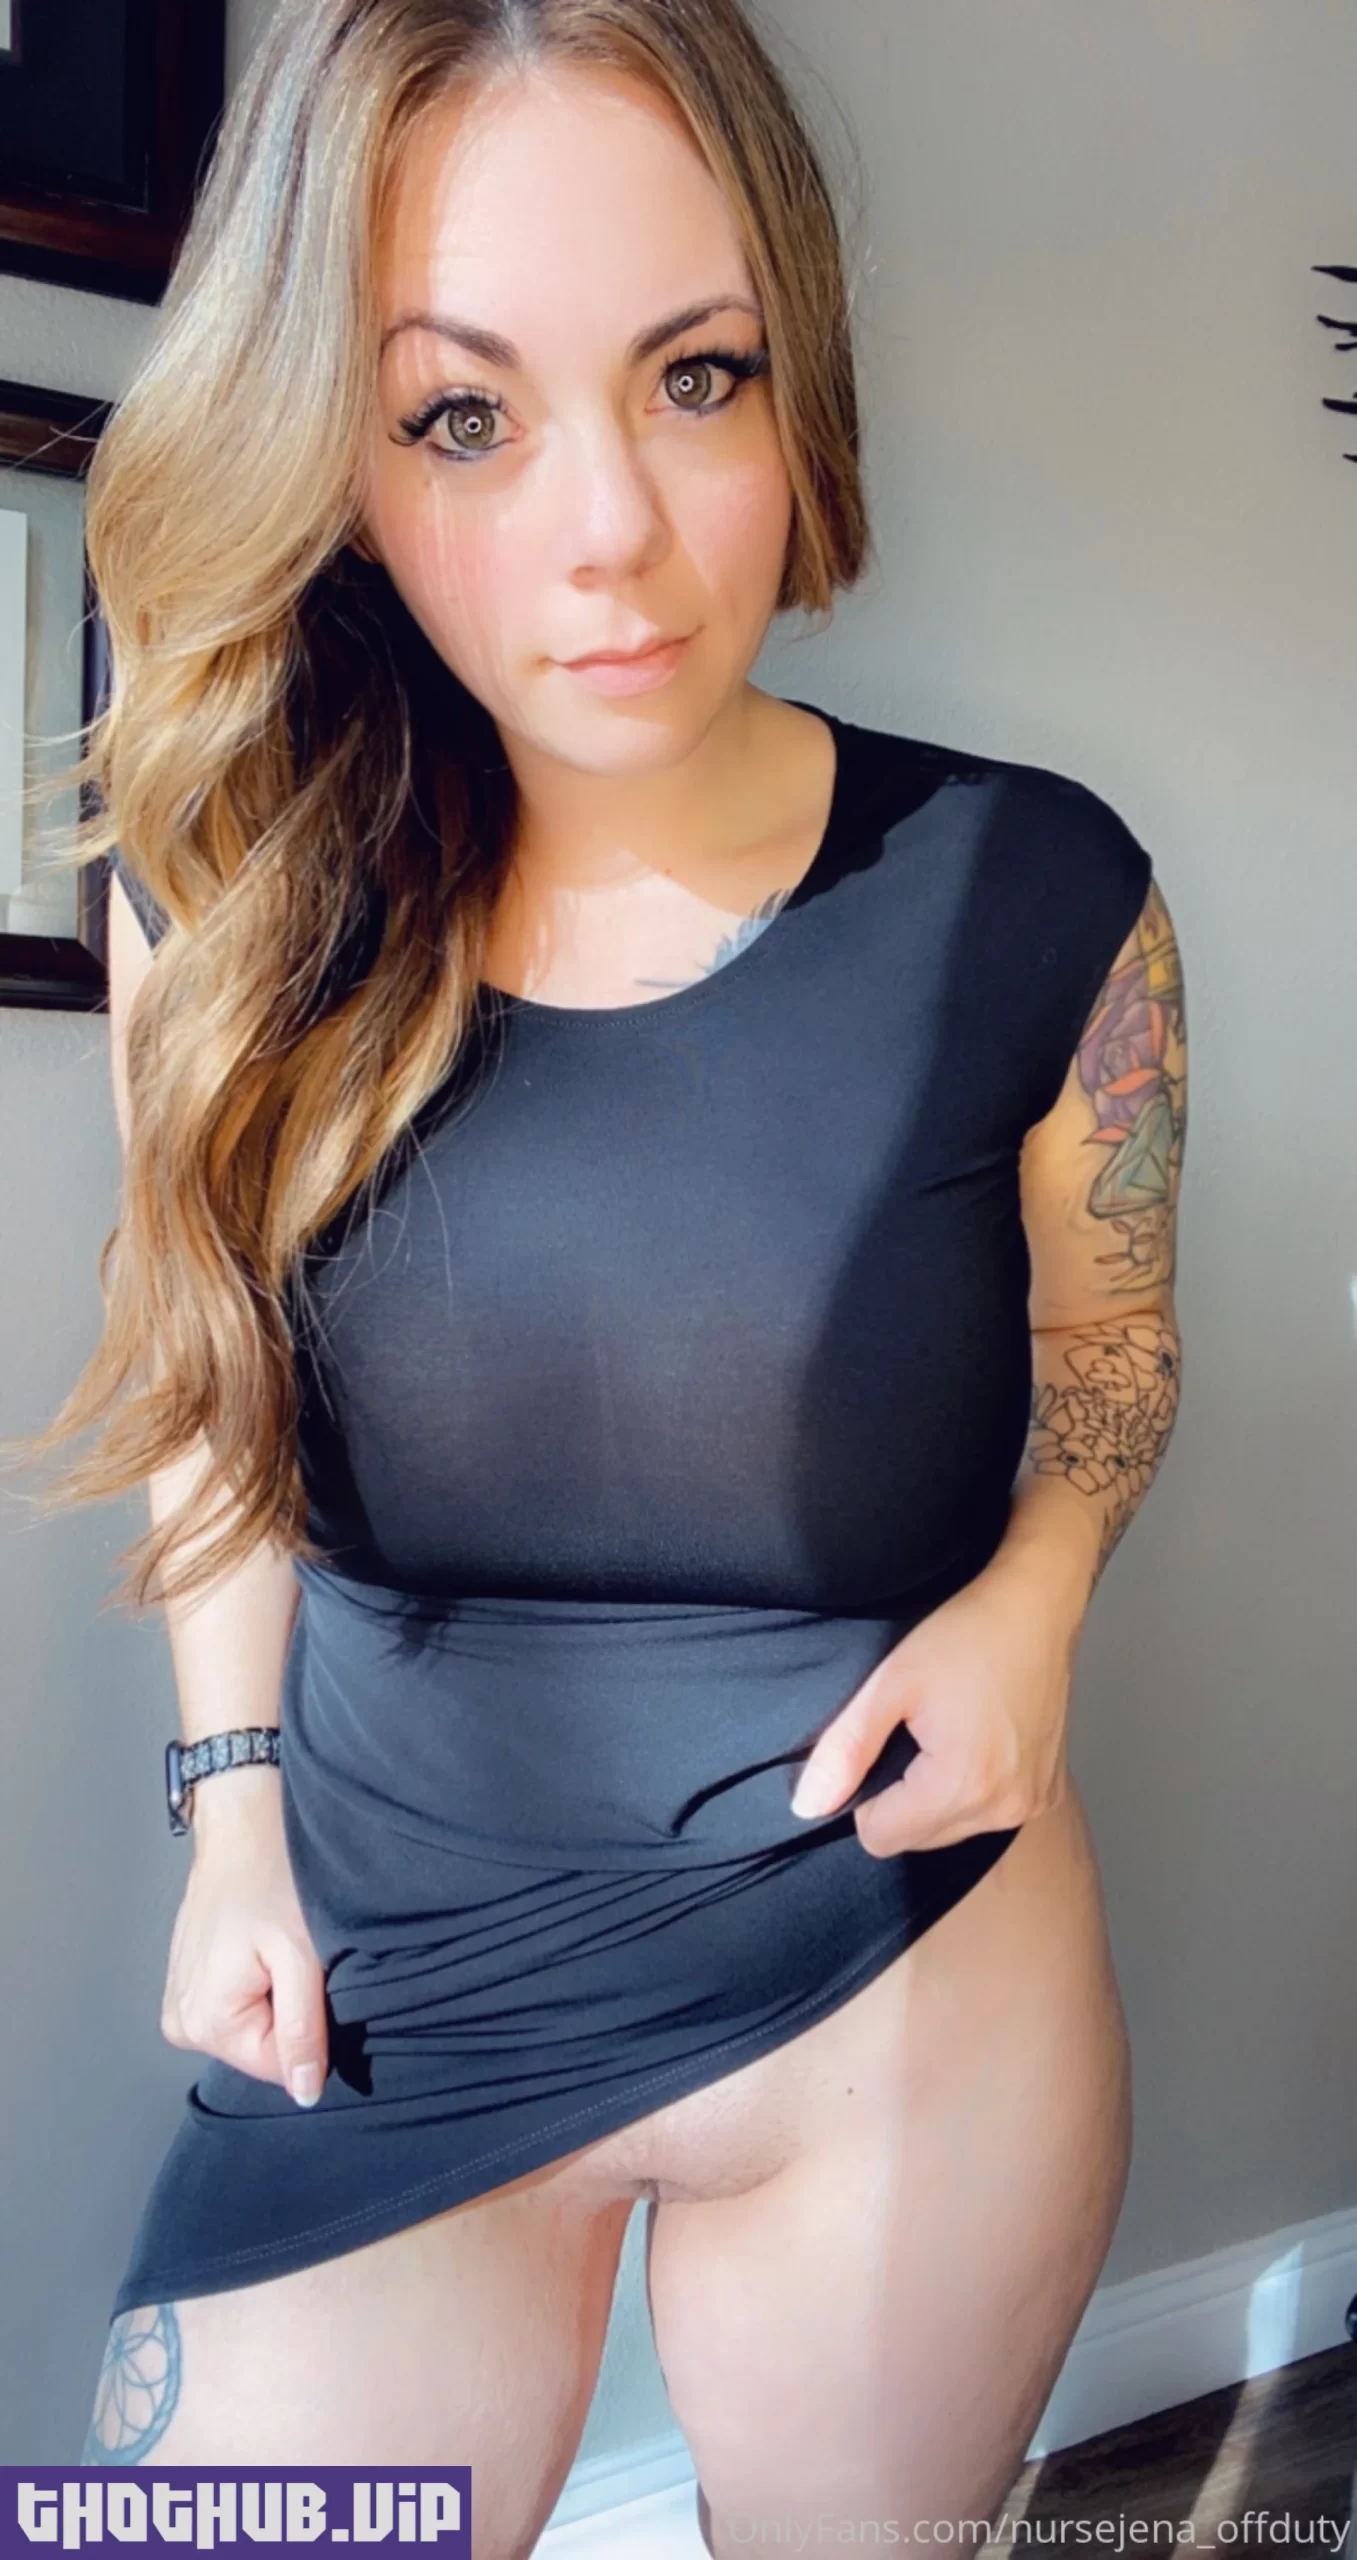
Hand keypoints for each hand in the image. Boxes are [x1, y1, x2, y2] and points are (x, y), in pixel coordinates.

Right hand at [160, 1778, 329, 2106]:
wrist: (242, 1823)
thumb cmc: (271, 1875)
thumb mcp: (301, 1955)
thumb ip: (302, 2030)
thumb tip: (305, 2092)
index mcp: (205, 2021)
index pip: (277, 2067)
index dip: (311, 2030)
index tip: (315, 1982)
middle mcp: (182, 2022)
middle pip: (261, 2050)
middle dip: (291, 2012)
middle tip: (296, 1958)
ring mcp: (181, 2003)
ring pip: (253, 2028)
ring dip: (277, 1996)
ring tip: (278, 1948)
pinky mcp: (190, 1985)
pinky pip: (238, 2006)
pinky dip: (261, 1983)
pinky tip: (263, 1946)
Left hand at [789, 1551, 1083, 1858]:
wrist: (1036, 1608)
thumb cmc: (967, 1635)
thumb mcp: (891, 1682)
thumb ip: (846, 1749)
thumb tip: (810, 1806)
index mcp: (963, 1786)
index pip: (880, 1838)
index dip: (867, 1795)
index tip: (887, 1742)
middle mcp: (1005, 1809)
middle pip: (917, 1839)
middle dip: (904, 1798)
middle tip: (918, 1732)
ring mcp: (1032, 1803)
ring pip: (951, 1831)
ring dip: (938, 1796)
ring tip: (949, 1733)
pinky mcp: (1048, 1792)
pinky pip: (987, 1815)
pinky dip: (973, 1790)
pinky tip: (978, 1740)